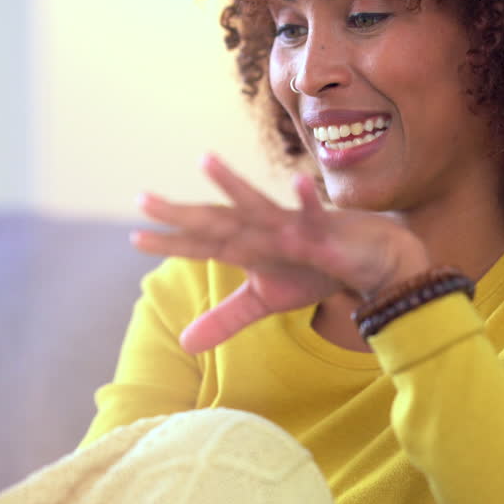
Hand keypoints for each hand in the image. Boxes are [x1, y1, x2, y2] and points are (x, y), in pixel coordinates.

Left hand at [131, 154, 430, 352]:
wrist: (368, 257)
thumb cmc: (312, 270)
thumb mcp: (265, 299)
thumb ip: (226, 318)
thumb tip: (184, 344)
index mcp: (246, 247)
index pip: (202, 245)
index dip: (170, 243)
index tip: (135, 237)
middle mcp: (261, 232)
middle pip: (217, 222)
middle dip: (182, 213)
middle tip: (142, 199)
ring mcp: (290, 228)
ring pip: (257, 207)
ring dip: (233, 184)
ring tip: (204, 160)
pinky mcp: (324, 231)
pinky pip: (314, 215)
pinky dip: (306, 199)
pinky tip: (299, 182)